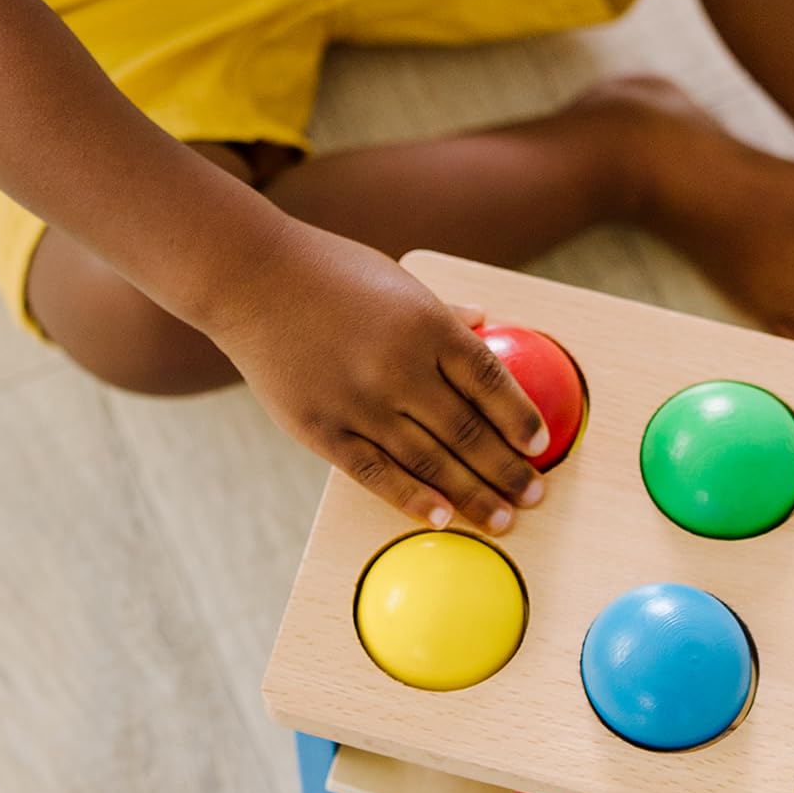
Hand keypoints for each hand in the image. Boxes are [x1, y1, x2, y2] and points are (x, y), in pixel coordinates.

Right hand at [211, 222, 550, 532]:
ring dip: (473, 496)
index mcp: (427, 325)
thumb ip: (443, 313)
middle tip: (534, 495)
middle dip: (508, 470)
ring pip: (431, 462)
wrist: (251, 279)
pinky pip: (377, 474)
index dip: (522, 419)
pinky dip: (413, 499)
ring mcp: (360, 402)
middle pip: (469, 432)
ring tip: (501, 520)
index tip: (542, 445)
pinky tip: (441, 518)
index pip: (492, 383)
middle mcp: (400, 367)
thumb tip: (486, 322)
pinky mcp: (322, 429)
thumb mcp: (399, 281)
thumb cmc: (328, 272)